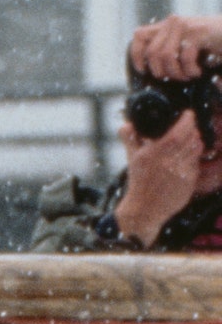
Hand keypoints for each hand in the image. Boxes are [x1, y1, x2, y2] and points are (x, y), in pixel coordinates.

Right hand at [114, 110, 215, 246]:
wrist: (144, 209)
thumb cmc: (139, 182)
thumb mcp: (132, 158)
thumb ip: (130, 138)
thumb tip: (126, 124)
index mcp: (156, 153)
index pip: (180, 130)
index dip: (188, 119)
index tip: (188, 114)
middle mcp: (170, 162)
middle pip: (192, 137)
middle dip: (193, 129)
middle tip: (189, 126)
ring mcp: (181, 173)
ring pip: (197, 149)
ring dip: (195, 141)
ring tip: (190, 140)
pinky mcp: (189, 182)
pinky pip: (197, 163)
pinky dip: (194, 157)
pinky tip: (188, 157)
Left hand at [128, 13, 221, 82]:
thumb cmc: (209, 45)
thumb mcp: (184, 47)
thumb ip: (167, 52)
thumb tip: (145, 71)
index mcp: (166, 26)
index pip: (139, 35)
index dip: (136, 55)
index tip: (143, 71)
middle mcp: (173, 22)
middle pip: (152, 53)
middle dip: (162, 72)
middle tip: (176, 78)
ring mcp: (185, 25)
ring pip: (166, 56)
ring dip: (177, 73)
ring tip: (188, 77)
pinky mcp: (198, 31)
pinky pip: (184, 57)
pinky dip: (190, 70)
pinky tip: (197, 72)